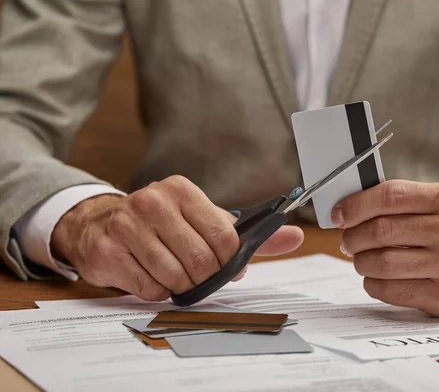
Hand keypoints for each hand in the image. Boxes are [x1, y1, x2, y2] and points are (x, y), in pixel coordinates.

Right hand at [51, 176, 303, 300]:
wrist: (100, 224)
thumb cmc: (163, 225)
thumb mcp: (204, 221)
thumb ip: (249, 234)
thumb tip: (295, 236)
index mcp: (181, 190)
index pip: (224, 237)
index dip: (228, 261)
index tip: (222, 264)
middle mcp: (152, 202)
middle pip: (201, 262)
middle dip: (204, 277)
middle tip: (197, 274)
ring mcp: (126, 226)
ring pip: (175, 277)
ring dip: (179, 285)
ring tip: (172, 272)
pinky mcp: (107, 251)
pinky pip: (148, 288)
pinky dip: (155, 290)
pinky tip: (148, 273)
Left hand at [331, 180, 438, 316]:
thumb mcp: (437, 203)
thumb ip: (398, 201)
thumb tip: (346, 210)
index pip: (391, 196)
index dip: (356, 205)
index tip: (338, 214)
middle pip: (382, 230)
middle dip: (353, 236)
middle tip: (347, 240)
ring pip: (382, 262)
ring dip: (361, 261)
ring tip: (362, 258)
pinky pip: (389, 290)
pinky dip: (372, 283)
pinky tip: (377, 277)